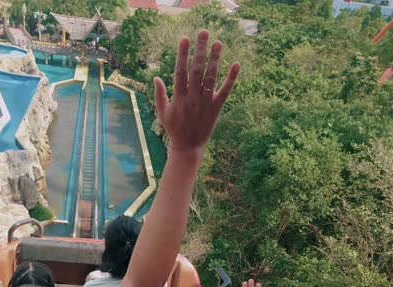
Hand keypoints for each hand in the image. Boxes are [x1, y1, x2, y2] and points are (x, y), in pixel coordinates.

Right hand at [154, 30, 239, 154]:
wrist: (187, 147)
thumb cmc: (174, 129)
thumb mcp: (163, 112)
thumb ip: (160, 94)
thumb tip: (156, 78)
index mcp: (178, 97)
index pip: (180, 71)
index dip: (182, 54)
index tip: (185, 39)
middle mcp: (192, 98)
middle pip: (196, 69)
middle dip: (200, 50)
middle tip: (204, 33)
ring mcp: (205, 103)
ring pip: (211, 77)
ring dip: (215, 59)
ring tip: (218, 43)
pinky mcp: (216, 108)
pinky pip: (225, 91)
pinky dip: (231, 78)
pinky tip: (236, 65)